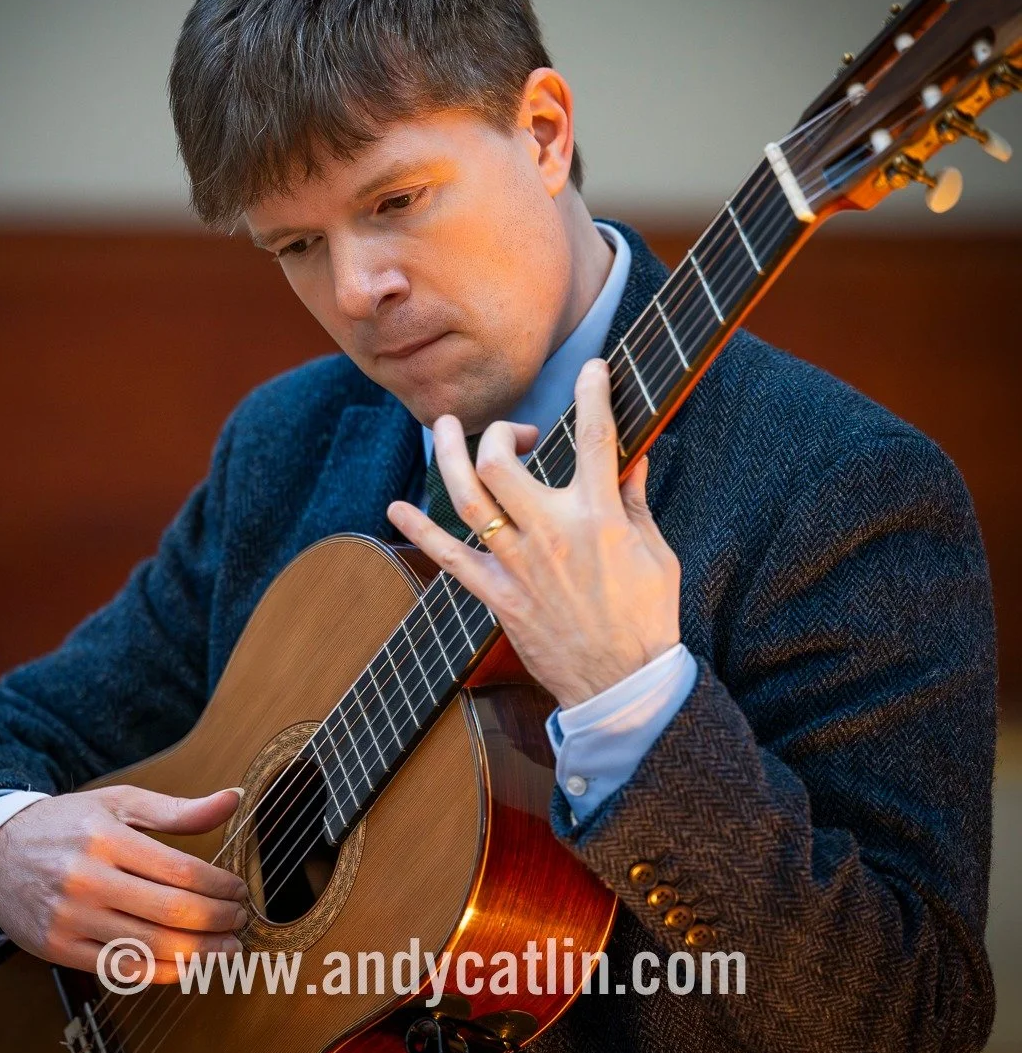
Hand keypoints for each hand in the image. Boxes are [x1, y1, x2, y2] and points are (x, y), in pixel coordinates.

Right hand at [0, 785, 247, 984]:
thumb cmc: (67, 824)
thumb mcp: (120, 802)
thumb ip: (179, 809)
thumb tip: (234, 798)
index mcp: (106, 838)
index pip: (179, 870)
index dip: (219, 885)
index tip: (239, 890)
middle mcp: (87, 880)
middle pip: (170, 912)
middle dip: (217, 921)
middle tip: (240, 921)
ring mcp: (70, 919)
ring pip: (149, 947)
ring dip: (198, 953)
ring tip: (226, 948)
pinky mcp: (58, 949)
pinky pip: (120, 971)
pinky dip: (161, 973)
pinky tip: (186, 965)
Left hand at [387, 358, 681, 708]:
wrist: (622, 683)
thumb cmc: (647, 617)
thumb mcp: (655, 552)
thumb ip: (634, 501)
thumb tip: (631, 458)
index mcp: (600, 517)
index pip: (595, 439)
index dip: (593, 394)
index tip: (592, 369)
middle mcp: (553, 534)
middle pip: (503, 464)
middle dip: (503, 433)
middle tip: (519, 433)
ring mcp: (519, 565)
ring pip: (468, 500)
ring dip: (448, 457)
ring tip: (444, 426)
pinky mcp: (498, 595)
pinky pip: (449, 558)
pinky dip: (420, 531)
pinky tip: (397, 507)